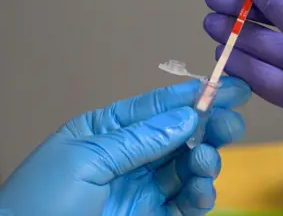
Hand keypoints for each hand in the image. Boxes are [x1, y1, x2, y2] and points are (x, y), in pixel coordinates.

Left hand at [0, 77, 250, 215]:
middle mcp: (132, 154)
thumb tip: (187, 117)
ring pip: (188, 166)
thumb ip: (139, 139)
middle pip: (179, 135)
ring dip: (204, 161)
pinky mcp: (154, 213)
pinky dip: (200, 195)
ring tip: (204, 163)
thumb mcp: (86, 160)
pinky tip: (201, 193)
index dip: (191, 96)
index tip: (226, 87)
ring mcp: (144, 186)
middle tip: (231, 123)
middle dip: (208, 126)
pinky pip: (186, 201)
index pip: (156, 107)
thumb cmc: (44, 201)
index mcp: (108, 130)